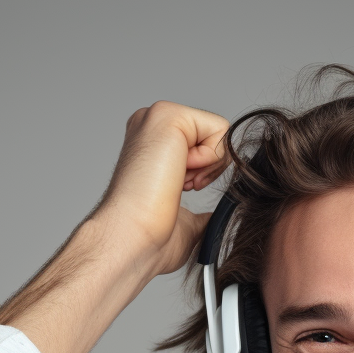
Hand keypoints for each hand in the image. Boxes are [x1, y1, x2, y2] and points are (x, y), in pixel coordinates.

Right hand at [94, 101, 230, 276]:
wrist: (133, 238)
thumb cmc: (149, 237)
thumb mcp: (184, 219)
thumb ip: (200, 206)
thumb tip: (216, 216)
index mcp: (152, 144)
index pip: (205, 145)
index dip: (205, 172)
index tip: (181, 190)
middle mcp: (152, 125)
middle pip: (214, 136)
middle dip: (209, 168)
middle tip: (180, 187)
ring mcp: (157, 117)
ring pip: (219, 132)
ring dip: (209, 166)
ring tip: (176, 182)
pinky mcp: (168, 114)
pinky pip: (220, 130)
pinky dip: (210, 159)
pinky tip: (179, 172)